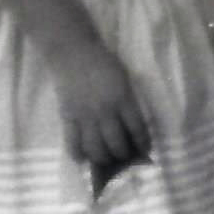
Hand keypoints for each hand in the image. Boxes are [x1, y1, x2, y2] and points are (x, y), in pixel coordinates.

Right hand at [53, 46, 154, 199]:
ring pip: (95, 147)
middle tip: (125, 158)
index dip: (142, 142)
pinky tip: (83, 159)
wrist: (74, 53)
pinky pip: (72, 143)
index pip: (137, 128)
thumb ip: (128, 100)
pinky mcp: (68, 118)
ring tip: (107, 160)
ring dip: (103, 158)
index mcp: (123, 98)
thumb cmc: (104, 62)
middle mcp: (105, 111)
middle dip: (123, 154)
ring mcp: (85, 116)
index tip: (145, 150)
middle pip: (116, 142)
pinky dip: (78, 155)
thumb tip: (131, 124)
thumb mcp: (124, 78)